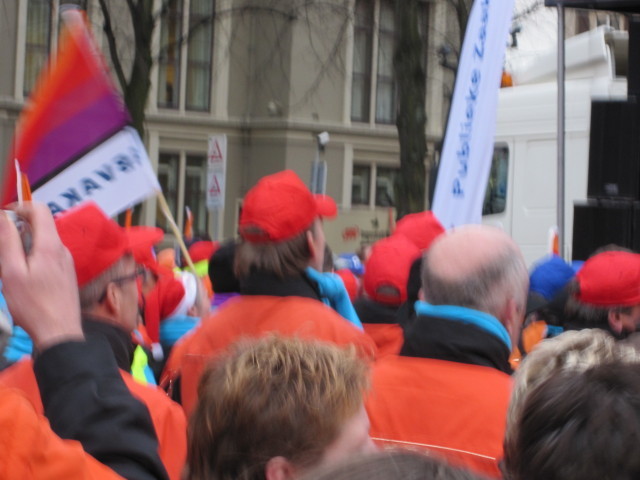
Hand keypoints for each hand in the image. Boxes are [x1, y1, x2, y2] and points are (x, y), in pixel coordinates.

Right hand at [0, 203, 83, 349]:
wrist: (59, 332)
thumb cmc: (33, 306)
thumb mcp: (11, 272)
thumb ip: (8, 241)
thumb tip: (4, 217)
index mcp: (50, 246)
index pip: (40, 210)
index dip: (20, 207)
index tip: (3, 216)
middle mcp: (62, 250)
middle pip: (41, 226)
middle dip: (18, 231)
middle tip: (3, 251)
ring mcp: (66, 262)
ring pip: (43, 243)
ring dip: (24, 248)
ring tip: (12, 271)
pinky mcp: (66, 274)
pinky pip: (48, 257)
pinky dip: (33, 259)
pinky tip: (25, 281)